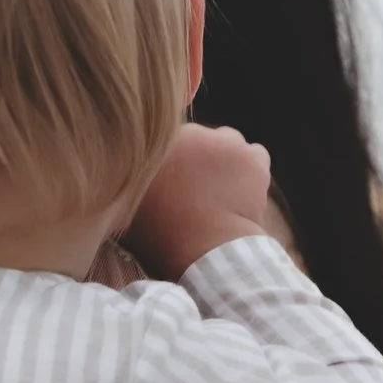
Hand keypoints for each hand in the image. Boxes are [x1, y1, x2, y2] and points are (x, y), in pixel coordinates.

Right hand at [122, 124, 273, 279]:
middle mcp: (191, 132)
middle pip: (199, 138)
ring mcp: (224, 142)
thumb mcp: (129, 205)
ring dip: (225, 160)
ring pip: (228, 142)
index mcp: (158, 142)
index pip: (169, 139)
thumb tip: (127, 171)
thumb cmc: (162, 236)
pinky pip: (255, 155)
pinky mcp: (252, 157)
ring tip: (221, 191)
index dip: (173, 160)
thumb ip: (130, 179)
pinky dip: (251, 169)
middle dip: (199, 158)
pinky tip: (243, 191)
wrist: (205, 251)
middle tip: (196, 190)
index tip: (174, 182)